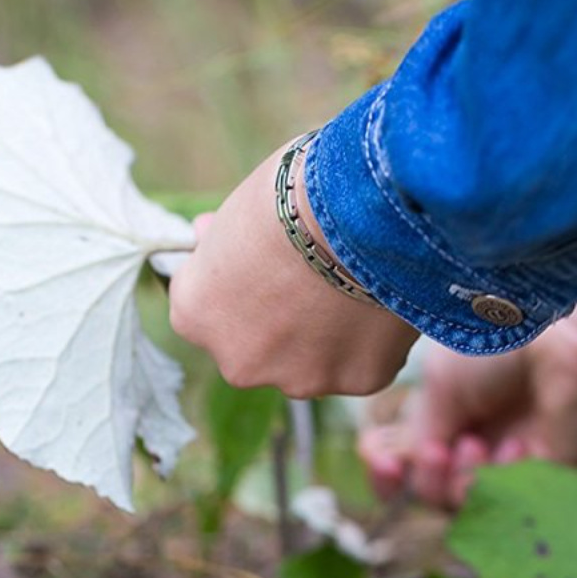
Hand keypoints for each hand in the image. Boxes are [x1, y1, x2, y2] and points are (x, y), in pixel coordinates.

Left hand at [169, 139, 418, 396]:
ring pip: (309, 361)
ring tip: (354, 285)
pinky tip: (382, 300)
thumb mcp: (240, 209)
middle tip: (311, 277)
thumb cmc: (295, 196)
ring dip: (324, 336)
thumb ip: (222, 238)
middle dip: (276, 321)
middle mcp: (237, 360)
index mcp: (195, 315)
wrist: (366, 212)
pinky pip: (360, 363)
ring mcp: (299, 377)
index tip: (260, 260)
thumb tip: (205, 234)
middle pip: (254, 347)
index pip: (205, 308)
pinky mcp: (357, 381)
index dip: (234, 283)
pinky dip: (369, 340)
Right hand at [357, 290, 576, 507]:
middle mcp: (475, 438)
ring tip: (473, 444)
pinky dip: (501, 477)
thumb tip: (408, 467)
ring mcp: (510, 459)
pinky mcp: (549, 472)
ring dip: (459, 479)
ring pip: (464, 503)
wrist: (563, 336)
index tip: (385, 464)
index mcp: (446, 412)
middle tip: (435, 452)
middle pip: (431, 491)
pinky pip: (509, 500)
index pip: (405, 459)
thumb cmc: (496, 344)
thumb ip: (419, 435)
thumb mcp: (439, 386)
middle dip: (422, 479)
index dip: (386, 474)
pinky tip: (515, 444)